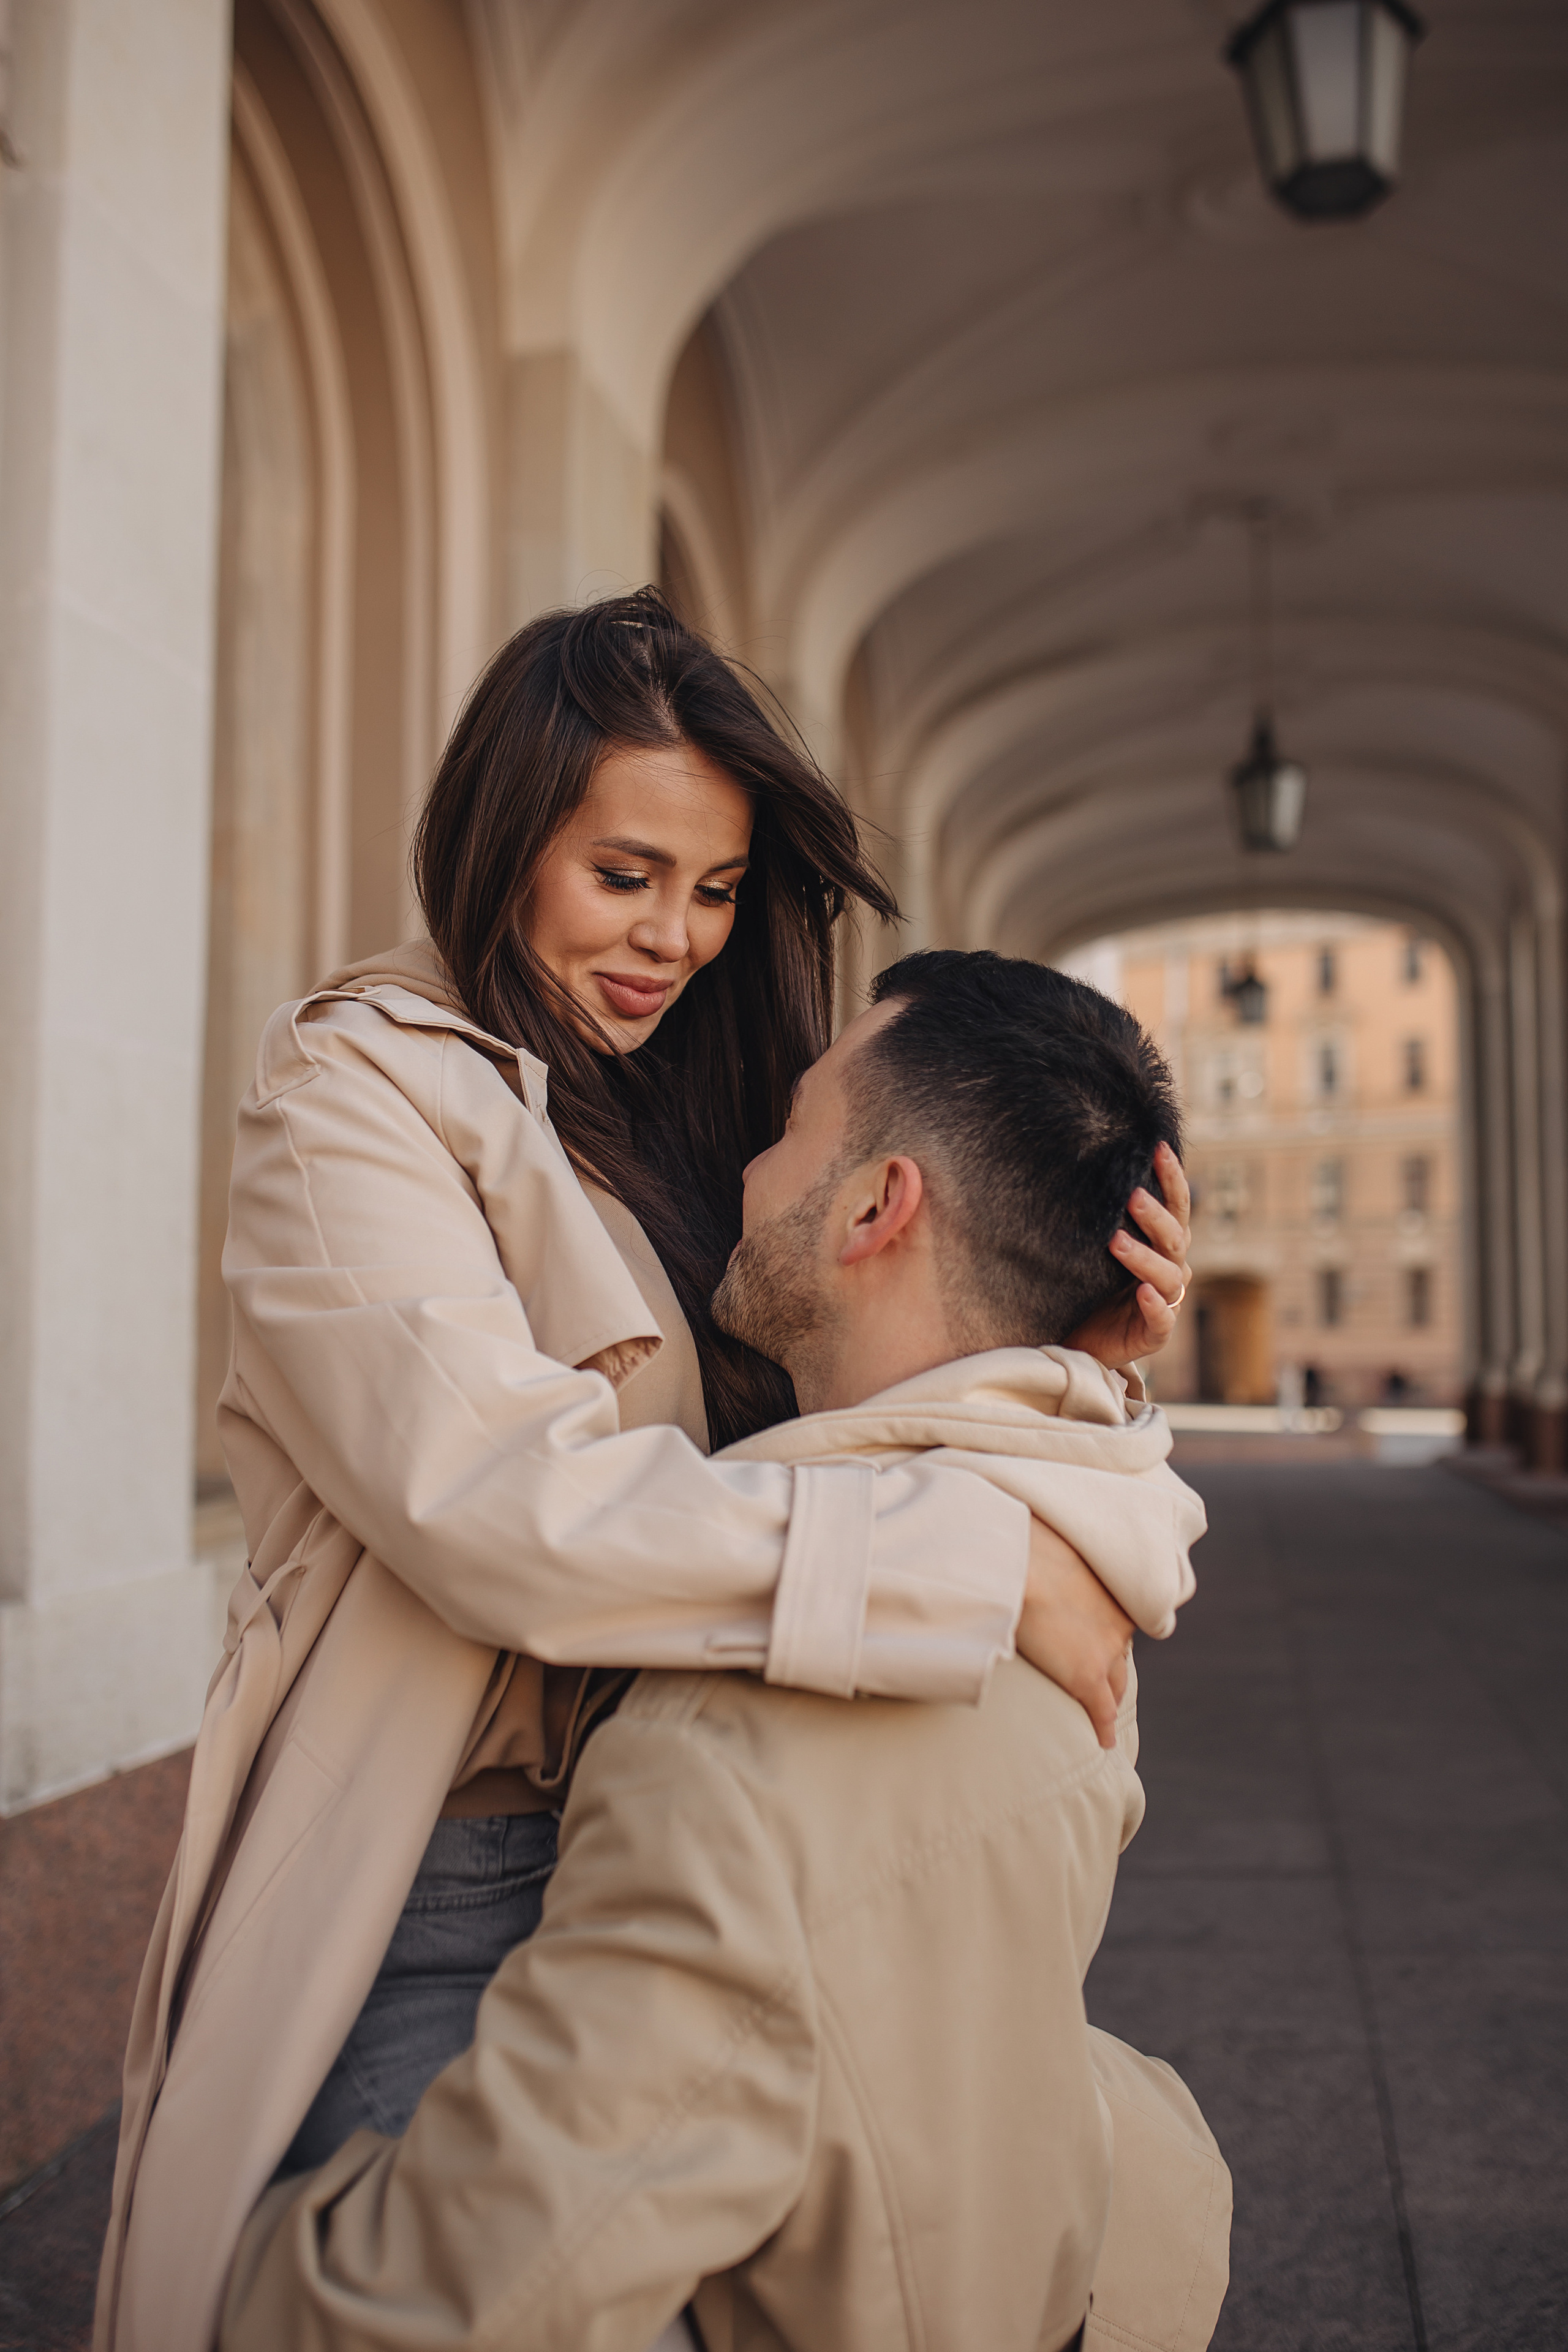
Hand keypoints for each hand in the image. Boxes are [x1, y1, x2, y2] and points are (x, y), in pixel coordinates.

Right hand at [1014, 1518, 1133, 1749]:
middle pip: (1120, 1652)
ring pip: (1115, 1682)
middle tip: (1105, 1675)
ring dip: (1110, 1695)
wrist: (1020, 1566)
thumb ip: (1048, 1555)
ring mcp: (1107, 1650)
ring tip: (1105, 1711)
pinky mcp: (1088, 1676)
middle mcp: (1119, 1620)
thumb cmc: (1024, 1545)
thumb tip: (1023, 1547)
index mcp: (1112, 1588)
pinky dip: (1104, 1727)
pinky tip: (1105, 1741)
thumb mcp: (1047, 1543)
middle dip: (1114, 1665)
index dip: (1105, 1630)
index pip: (1114, 1617)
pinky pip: (1102, 1710)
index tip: (1095, 1634)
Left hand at [1068, 1140, 1191, 1367]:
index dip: (1172, 1177)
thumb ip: (1106, 1216)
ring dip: (1144, 1257)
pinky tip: (1143, 1293)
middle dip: (1154, 1216)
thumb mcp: (1096, 1247)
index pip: (1176, 1206)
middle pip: (1174, 1237)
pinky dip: (1156, 1305)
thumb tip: (1087, 1164)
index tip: (1158, 1146)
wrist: (1079, 1340)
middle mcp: (1171, 1269)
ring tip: (1116, 1241)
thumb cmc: (1089, 1287)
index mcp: (1163, 1245)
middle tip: (1132, 1195)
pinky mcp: (1155, 1333)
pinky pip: (1163, 1319)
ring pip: (1168, 1276)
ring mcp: (1166, 1302)